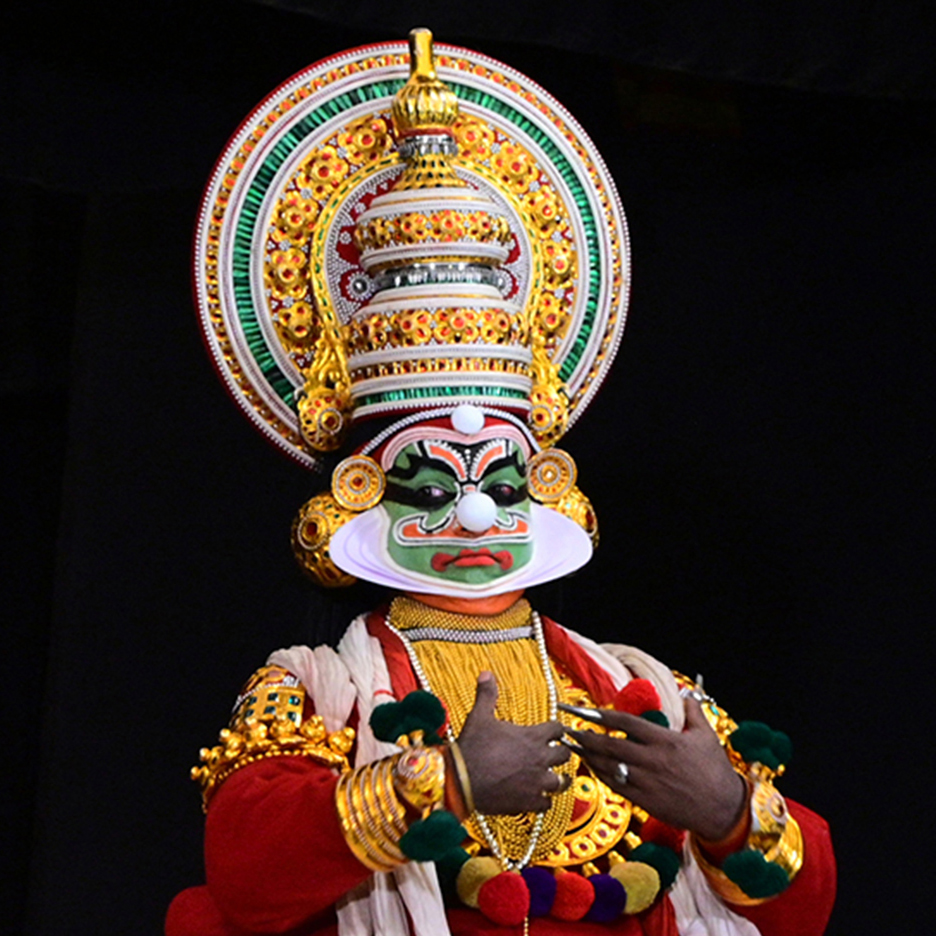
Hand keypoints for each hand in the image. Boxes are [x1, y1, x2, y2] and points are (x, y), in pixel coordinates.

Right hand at [457, 671, 569, 814]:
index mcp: (533, 737)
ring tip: (554, 778)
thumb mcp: (479, 716)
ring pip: (561, 781)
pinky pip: (547, 803)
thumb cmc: (472, 747)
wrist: (461, 780)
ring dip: (558, 778)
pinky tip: (537, 797)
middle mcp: (540, 759)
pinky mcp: (530, 802)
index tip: (554, 731)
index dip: (556, 729)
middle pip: (565, 754)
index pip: (558, 729)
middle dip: (561, 753)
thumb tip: (486, 674)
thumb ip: (487, 695)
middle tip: (555, 754)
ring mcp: (537, 782)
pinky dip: (544, 800)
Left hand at [565, 698, 746, 841]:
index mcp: (664, 741)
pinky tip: (590, 767)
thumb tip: (686, 691)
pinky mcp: (645, 801)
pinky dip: (600, 775)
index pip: (624, 724)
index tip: (580, 710)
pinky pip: (616, 786)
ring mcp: (646, 782)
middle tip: (565, 728)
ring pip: (609, 767)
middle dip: (584, 736)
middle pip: (610, 746)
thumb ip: (692, 711)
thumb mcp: (706, 736)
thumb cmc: (715, 771)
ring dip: (587, 755)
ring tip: (570, 746)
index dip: (599, 716)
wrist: (723, 809)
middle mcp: (651, 760)